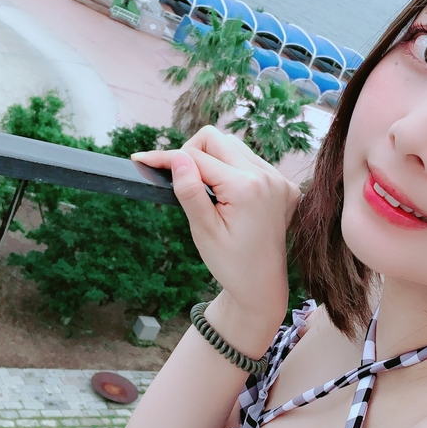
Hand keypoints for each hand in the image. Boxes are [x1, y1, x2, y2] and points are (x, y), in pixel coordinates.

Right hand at [132, 128, 300, 351]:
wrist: (262, 286)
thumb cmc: (231, 264)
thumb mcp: (203, 230)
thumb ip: (190, 191)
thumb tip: (177, 157)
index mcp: (245, 188)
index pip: (196, 157)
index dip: (166, 158)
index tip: (142, 159)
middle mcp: (266, 177)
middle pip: (217, 140)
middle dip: (191, 154)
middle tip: (178, 179)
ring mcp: (279, 180)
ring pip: (235, 147)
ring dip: (214, 160)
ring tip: (205, 191)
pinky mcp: (284, 186)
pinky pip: (253, 162)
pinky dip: (234, 170)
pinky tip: (229, 197)